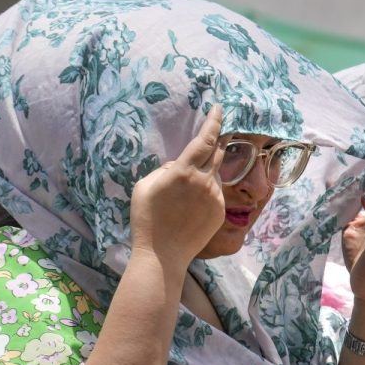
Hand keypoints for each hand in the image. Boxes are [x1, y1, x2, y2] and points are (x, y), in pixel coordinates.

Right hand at [130, 105, 225, 265]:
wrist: (162, 255)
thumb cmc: (146, 219)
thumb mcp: (145, 186)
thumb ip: (164, 169)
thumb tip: (179, 165)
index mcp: (185, 171)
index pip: (206, 139)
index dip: (214, 121)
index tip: (219, 108)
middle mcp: (205, 181)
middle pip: (217, 153)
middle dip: (216, 142)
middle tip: (212, 138)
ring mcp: (215, 198)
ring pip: (215, 175)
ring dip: (206, 173)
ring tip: (186, 192)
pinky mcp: (219, 213)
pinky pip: (215, 194)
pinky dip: (206, 192)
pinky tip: (190, 208)